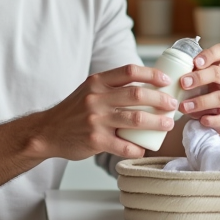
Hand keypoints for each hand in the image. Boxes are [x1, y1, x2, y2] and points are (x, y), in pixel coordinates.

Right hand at [38, 63, 179, 160]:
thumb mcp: (88, 90)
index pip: (129, 71)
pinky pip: (125, 145)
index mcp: (97, 82)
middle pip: (138, 94)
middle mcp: (97, 98)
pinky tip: (144, 149)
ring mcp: (96, 119)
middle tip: (172, 105)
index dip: (152, 74)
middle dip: (161, 100)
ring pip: (136, 119)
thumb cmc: (73, 111)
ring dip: (157, 122)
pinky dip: (138, 148)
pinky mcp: (96, 140)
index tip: (166, 81)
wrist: (47, 131)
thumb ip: (111, 86)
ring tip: (167, 124)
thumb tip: (145, 85)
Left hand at [176, 43, 219, 134]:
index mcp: (217, 69)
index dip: (211, 54)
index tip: (196, 62)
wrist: (199, 122)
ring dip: (200, 102)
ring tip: (184, 107)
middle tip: (183, 83)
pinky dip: (212, 120)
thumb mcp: (188, 84)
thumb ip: (181, 74)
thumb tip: (163, 70)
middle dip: (200, 77)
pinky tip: (202, 120)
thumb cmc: (193, 97)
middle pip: (219, 73)